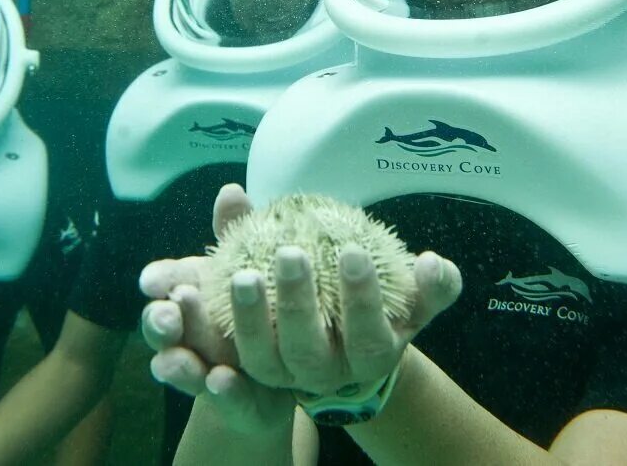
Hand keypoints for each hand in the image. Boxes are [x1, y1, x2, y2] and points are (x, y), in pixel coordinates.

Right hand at [140, 184, 295, 432]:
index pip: (166, 284)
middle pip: (162, 328)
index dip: (159, 281)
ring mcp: (205, 372)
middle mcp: (188, 337)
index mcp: (190, 299)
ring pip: (181, 368)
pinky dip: (220, 393)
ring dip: (177, 362)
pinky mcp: (233, 404)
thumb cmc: (257, 310)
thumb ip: (237, 233)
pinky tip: (221, 382)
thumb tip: (231, 191)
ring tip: (180, 358)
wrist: (279, 378)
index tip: (152, 280)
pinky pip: (224, 401)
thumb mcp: (247, 268)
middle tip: (167, 313)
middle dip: (159, 322)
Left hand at [230, 244, 461, 397]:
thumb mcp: (410, 296)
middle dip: (299, 303)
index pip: (369, 336)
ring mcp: (285, 375)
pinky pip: (226, 355)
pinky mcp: (250, 368)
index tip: (353, 251)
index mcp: (370, 355)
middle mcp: (326, 374)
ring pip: (262, 357)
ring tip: (241, 273)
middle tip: (290, 253)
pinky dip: (208, 327)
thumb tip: (434, 262)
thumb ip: (431, 284)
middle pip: (309, 349)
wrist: (348, 347)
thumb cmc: (384, 310)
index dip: (363, 298)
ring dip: (248, 318)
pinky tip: (191, 293)